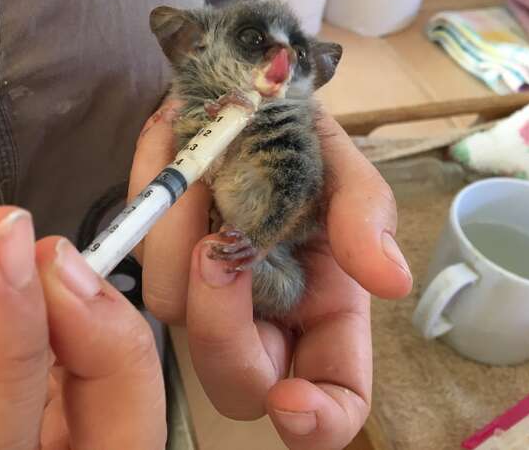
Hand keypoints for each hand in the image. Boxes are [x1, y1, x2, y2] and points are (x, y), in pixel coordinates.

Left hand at [130, 101, 411, 449]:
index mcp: (325, 315)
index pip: (334, 400)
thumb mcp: (348, 177)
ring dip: (174, 248)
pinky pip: (138, 249)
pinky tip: (169, 139)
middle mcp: (262, 319)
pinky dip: (148, 193)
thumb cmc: (312, 154)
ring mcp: (203, 293)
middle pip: (233, 380)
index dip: (317, 421)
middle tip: (219, 253)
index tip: (291, 402)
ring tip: (195, 175)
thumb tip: (390, 281)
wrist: (259, 109)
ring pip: (172, 313)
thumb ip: (366, 221)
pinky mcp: (161, 256)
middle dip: (221, 329)